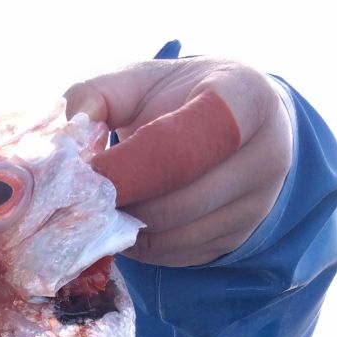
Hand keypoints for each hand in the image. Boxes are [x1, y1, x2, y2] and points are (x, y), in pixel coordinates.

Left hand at [64, 57, 293, 266]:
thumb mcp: (142, 83)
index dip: (128, 166)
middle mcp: (265, 153)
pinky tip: (127, 221)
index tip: (86, 174)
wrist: (233, 129)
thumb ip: (98, 95)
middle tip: (83, 198)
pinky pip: (175, 254)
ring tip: (104, 206)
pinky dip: (141, 245)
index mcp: (245, 98)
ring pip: (174, 233)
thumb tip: (71, 131)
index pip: (184, 144)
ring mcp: (258, 203)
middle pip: (178, 199)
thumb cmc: (179, 101)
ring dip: (127, 228)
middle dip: (123, 202)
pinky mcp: (237, 239)